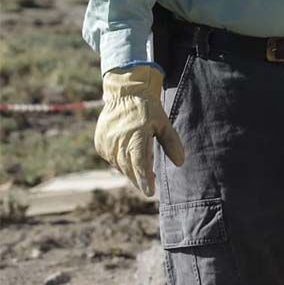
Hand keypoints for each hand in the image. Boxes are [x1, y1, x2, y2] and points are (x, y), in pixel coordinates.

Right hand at [93, 65, 185, 196]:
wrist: (125, 94)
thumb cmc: (148, 109)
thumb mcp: (164, 123)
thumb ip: (172, 143)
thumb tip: (180, 163)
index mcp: (136, 134)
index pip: (139, 163)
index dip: (144, 180)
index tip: (150, 193)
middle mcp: (119, 140)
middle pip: (128, 168)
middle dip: (138, 180)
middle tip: (148, 188)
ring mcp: (107, 141)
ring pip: (118, 165)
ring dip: (130, 173)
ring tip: (142, 176)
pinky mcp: (100, 142)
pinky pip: (110, 159)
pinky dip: (120, 164)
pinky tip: (129, 163)